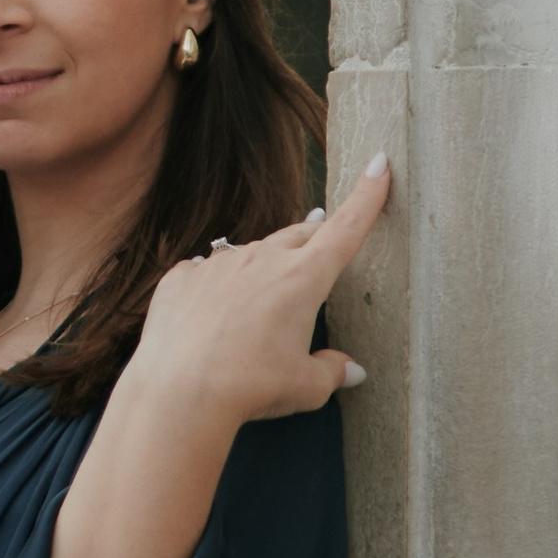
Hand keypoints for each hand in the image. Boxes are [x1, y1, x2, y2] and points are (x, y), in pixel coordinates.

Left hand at [124, 152, 392, 430]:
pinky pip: (206, 273)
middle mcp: (262, 260)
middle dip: (316, 235)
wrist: (178, 392)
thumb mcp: (305, 387)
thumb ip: (331, 371)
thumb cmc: (250, 387)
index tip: (379, 164)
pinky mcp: (181, 278)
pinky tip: (215, 311)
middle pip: (299, 235)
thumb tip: (349, 370)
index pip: (346, 228)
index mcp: (303, 278)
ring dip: (264, 266)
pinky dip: (217, 286)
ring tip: (264, 297)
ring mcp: (218, 264)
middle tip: (324, 238)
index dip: (367, 196)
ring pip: (251, 253)